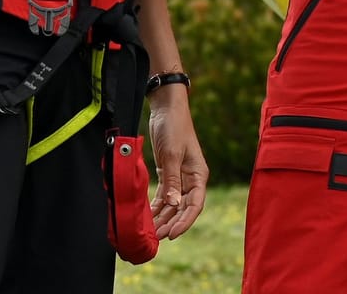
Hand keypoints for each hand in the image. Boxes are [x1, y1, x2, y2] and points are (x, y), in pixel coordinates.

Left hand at [146, 85, 207, 239]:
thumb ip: (172, 180)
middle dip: (171, 223)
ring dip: (162, 218)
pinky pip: (163, 196)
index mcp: (199, 175)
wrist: (166, 109)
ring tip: (150, 231)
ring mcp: (179, 177)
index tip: (173, 235)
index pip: (195, 204)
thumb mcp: (172, 154)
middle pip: (183, 208)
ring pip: (172, 205)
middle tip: (157, 238)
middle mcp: (191, 179)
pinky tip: (148, 217)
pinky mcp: (167, 174)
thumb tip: (172, 205)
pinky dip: (156, 207)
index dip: (185, 221)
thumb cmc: (174, 128)